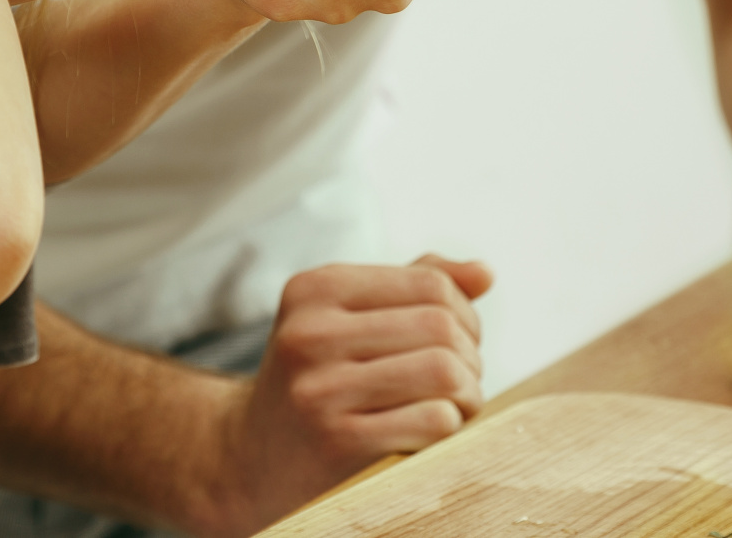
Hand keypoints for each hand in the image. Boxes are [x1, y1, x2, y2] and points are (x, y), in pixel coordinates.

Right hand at [210, 256, 491, 530]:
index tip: (458, 343)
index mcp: (315, 288)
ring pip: (444, 371)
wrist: (248, 459)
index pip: (431, 282)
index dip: (464, 315)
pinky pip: (433, 420)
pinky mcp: (338, 441)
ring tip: (454, 405)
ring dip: (468, 393)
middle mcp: (311, 332)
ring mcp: (320, 388)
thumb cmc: (314, 381)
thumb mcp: (344, 320)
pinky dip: (449, 425)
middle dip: (470, 357)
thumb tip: (484, 273)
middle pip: (442, 326)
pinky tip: (432, 430)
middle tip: (461, 381)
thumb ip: (413, 288)